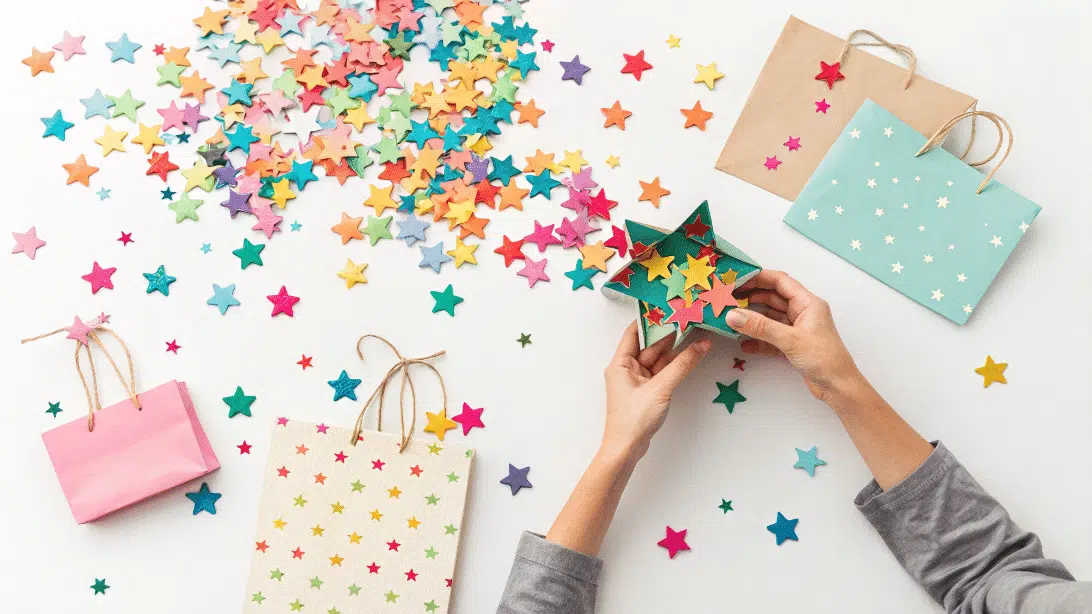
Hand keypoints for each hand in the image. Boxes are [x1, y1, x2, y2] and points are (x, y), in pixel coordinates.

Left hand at [602, 321, 710, 458]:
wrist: (627, 449)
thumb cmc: (633, 419)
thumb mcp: (660, 388)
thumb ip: (682, 365)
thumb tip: (701, 345)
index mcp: (620, 363)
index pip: (634, 332)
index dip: (650, 319)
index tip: (668, 307)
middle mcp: (626, 368)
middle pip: (650, 345)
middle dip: (669, 334)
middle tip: (689, 319)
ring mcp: (637, 380)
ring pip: (658, 359)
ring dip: (675, 351)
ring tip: (695, 335)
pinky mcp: (646, 391)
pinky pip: (661, 372)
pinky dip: (674, 366)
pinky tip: (689, 356)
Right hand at [725, 270, 861, 404]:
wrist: (839, 388)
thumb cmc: (824, 359)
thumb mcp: (790, 340)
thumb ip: (760, 327)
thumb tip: (732, 315)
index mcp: (808, 303)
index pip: (780, 282)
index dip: (758, 278)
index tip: (737, 280)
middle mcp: (802, 312)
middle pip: (772, 298)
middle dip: (751, 298)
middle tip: (728, 300)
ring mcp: (797, 329)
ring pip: (770, 318)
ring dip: (752, 319)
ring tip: (731, 320)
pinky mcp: (792, 345)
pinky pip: (770, 337)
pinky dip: (758, 339)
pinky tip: (743, 344)